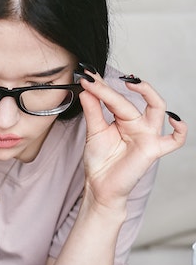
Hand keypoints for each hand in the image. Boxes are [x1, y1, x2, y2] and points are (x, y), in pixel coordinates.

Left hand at [78, 72, 186, 209]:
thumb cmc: (100, 161)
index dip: (101, 88)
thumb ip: (93, 111)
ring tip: (132, 82)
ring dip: (148, 93)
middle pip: (134, 100)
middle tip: (99, 80)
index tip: (86, 78)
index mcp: (124, 119)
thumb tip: (87, 89)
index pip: (115, 99)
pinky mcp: (153, 150)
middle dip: (116, 89)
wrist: (100, 187)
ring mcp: (147, 135)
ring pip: (158, 109)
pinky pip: (174, 140)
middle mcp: (138, 124)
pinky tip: (173, 119)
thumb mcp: (94, 132)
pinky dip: (180, 130)